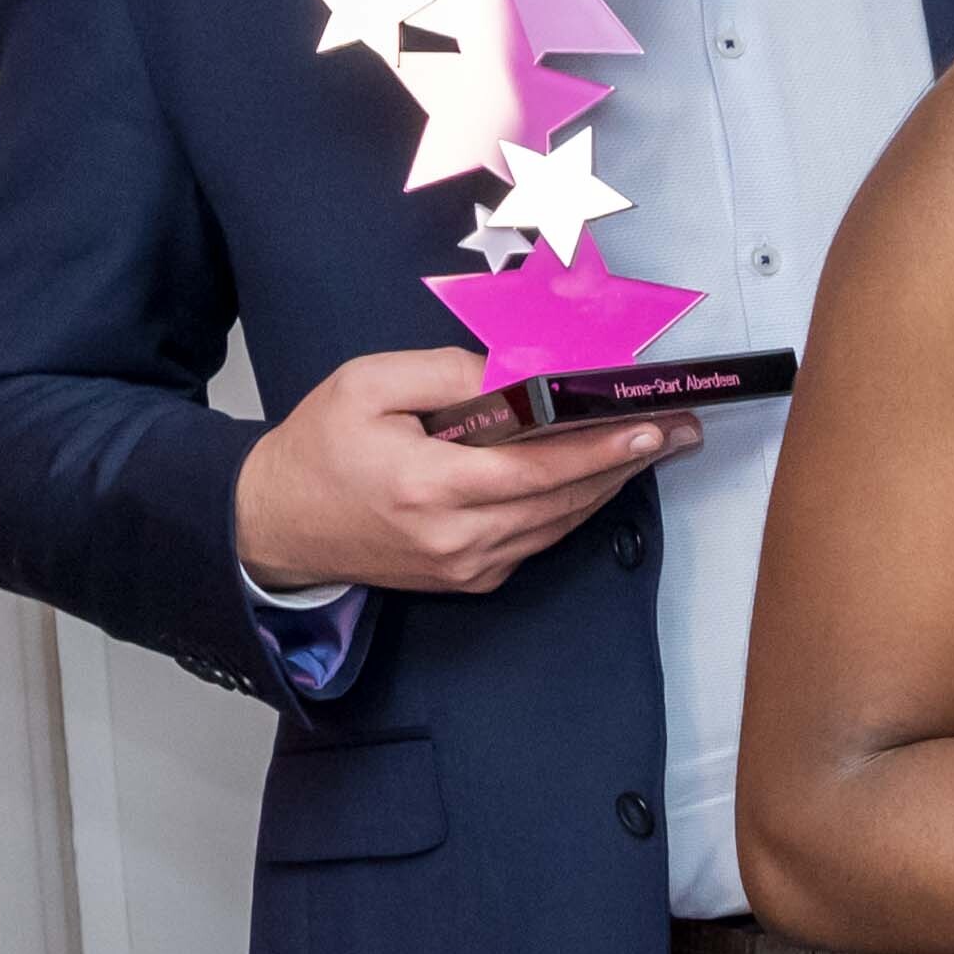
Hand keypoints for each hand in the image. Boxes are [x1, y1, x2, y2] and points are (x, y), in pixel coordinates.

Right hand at [232, 346, 687, 595]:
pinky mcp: (470, 579)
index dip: (603, 448)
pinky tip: (597, 476)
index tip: (652, 426)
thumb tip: (517, 376)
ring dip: (609, 485)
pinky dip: (572, 507)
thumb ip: (446, 374)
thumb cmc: (318, 447)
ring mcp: (467, 566)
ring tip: (654, 448)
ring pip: (560, 523)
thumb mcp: (366, 385)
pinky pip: (538, 540)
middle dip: (627, 463)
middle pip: (564, 499)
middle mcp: (457, 537)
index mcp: (429, 486)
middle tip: (680, 431)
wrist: (274, 524)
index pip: (539, 469)